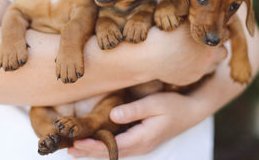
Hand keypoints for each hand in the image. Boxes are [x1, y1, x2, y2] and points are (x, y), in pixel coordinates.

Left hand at [67, 92, 198, 157]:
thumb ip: (134, 110)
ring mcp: (141, 145)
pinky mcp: (141, 141)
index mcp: (143, 138)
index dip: (94, 146)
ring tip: (75, 150)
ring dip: (95, 152)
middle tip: (68, 149)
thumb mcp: (155, 104)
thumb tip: (112, 116)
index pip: (113, 146)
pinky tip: (95, 144)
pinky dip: (104, 148)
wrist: (190, 112)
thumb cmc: (173, 106)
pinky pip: (119, 148)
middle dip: (89, 152)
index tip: (77, 142)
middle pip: (111, 154)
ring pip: (114, 153)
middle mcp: (140, 146)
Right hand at [144, 25, 227, 85]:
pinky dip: (195, 67)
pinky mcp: (191, 79)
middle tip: (203, 43)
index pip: (225, 35)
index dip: (217, 32)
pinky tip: (183, 60)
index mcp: (208, 40)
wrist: (147, 55)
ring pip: (213, 65)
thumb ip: (202, 18)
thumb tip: (223, 16)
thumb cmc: (162, 33)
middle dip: (216, 48)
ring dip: (209, 59)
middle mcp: (208, 57)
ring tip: (194, 52)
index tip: (208, 31)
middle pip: (223, 52)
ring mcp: (200, 70)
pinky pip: (200, 73)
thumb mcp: (182, 20)